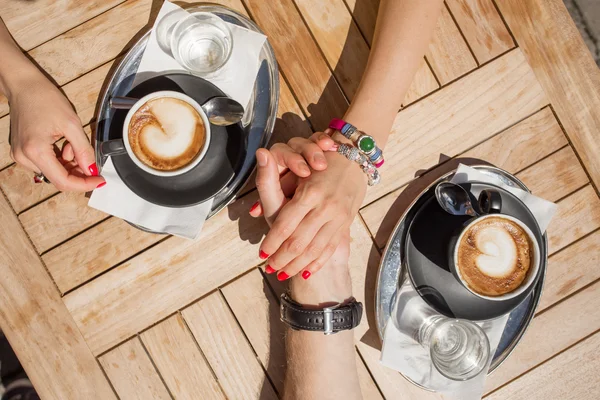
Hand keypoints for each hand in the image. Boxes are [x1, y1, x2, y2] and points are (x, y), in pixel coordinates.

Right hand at [9, 73, 104, 190]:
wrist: (24, 86)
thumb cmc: (45, 99)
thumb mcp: (72, 124)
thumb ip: (83, 150)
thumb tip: (92, 170)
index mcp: (35, 151)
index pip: (63, 181)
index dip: (85, 184)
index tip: (100, 180)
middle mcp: (24, 157)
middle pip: (58, 178)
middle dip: (78, 171)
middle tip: (88, 157)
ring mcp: (21, 155)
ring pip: (53, 172)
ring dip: (69, 163)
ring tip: (71, 142)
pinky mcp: (22, 152)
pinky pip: (46, 163)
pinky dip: (59, 158)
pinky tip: (63, 143)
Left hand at [259, 132, 367, 280]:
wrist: (355, 160)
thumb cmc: (318, 163)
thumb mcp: (294, 171)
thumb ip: (270, 186)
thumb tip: (253, 211)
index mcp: (309, 194)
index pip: (285, 226)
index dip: (272, 243)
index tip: (262, 256)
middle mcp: (325, 208)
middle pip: (298, 242)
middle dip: (282, 259)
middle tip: (270, 269)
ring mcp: (338, 218)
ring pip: (314, 250)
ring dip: (297, 265)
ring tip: (283, 274)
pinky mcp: (345, 223)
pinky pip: (330, 248)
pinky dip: (316, 262)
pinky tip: (306, 272)